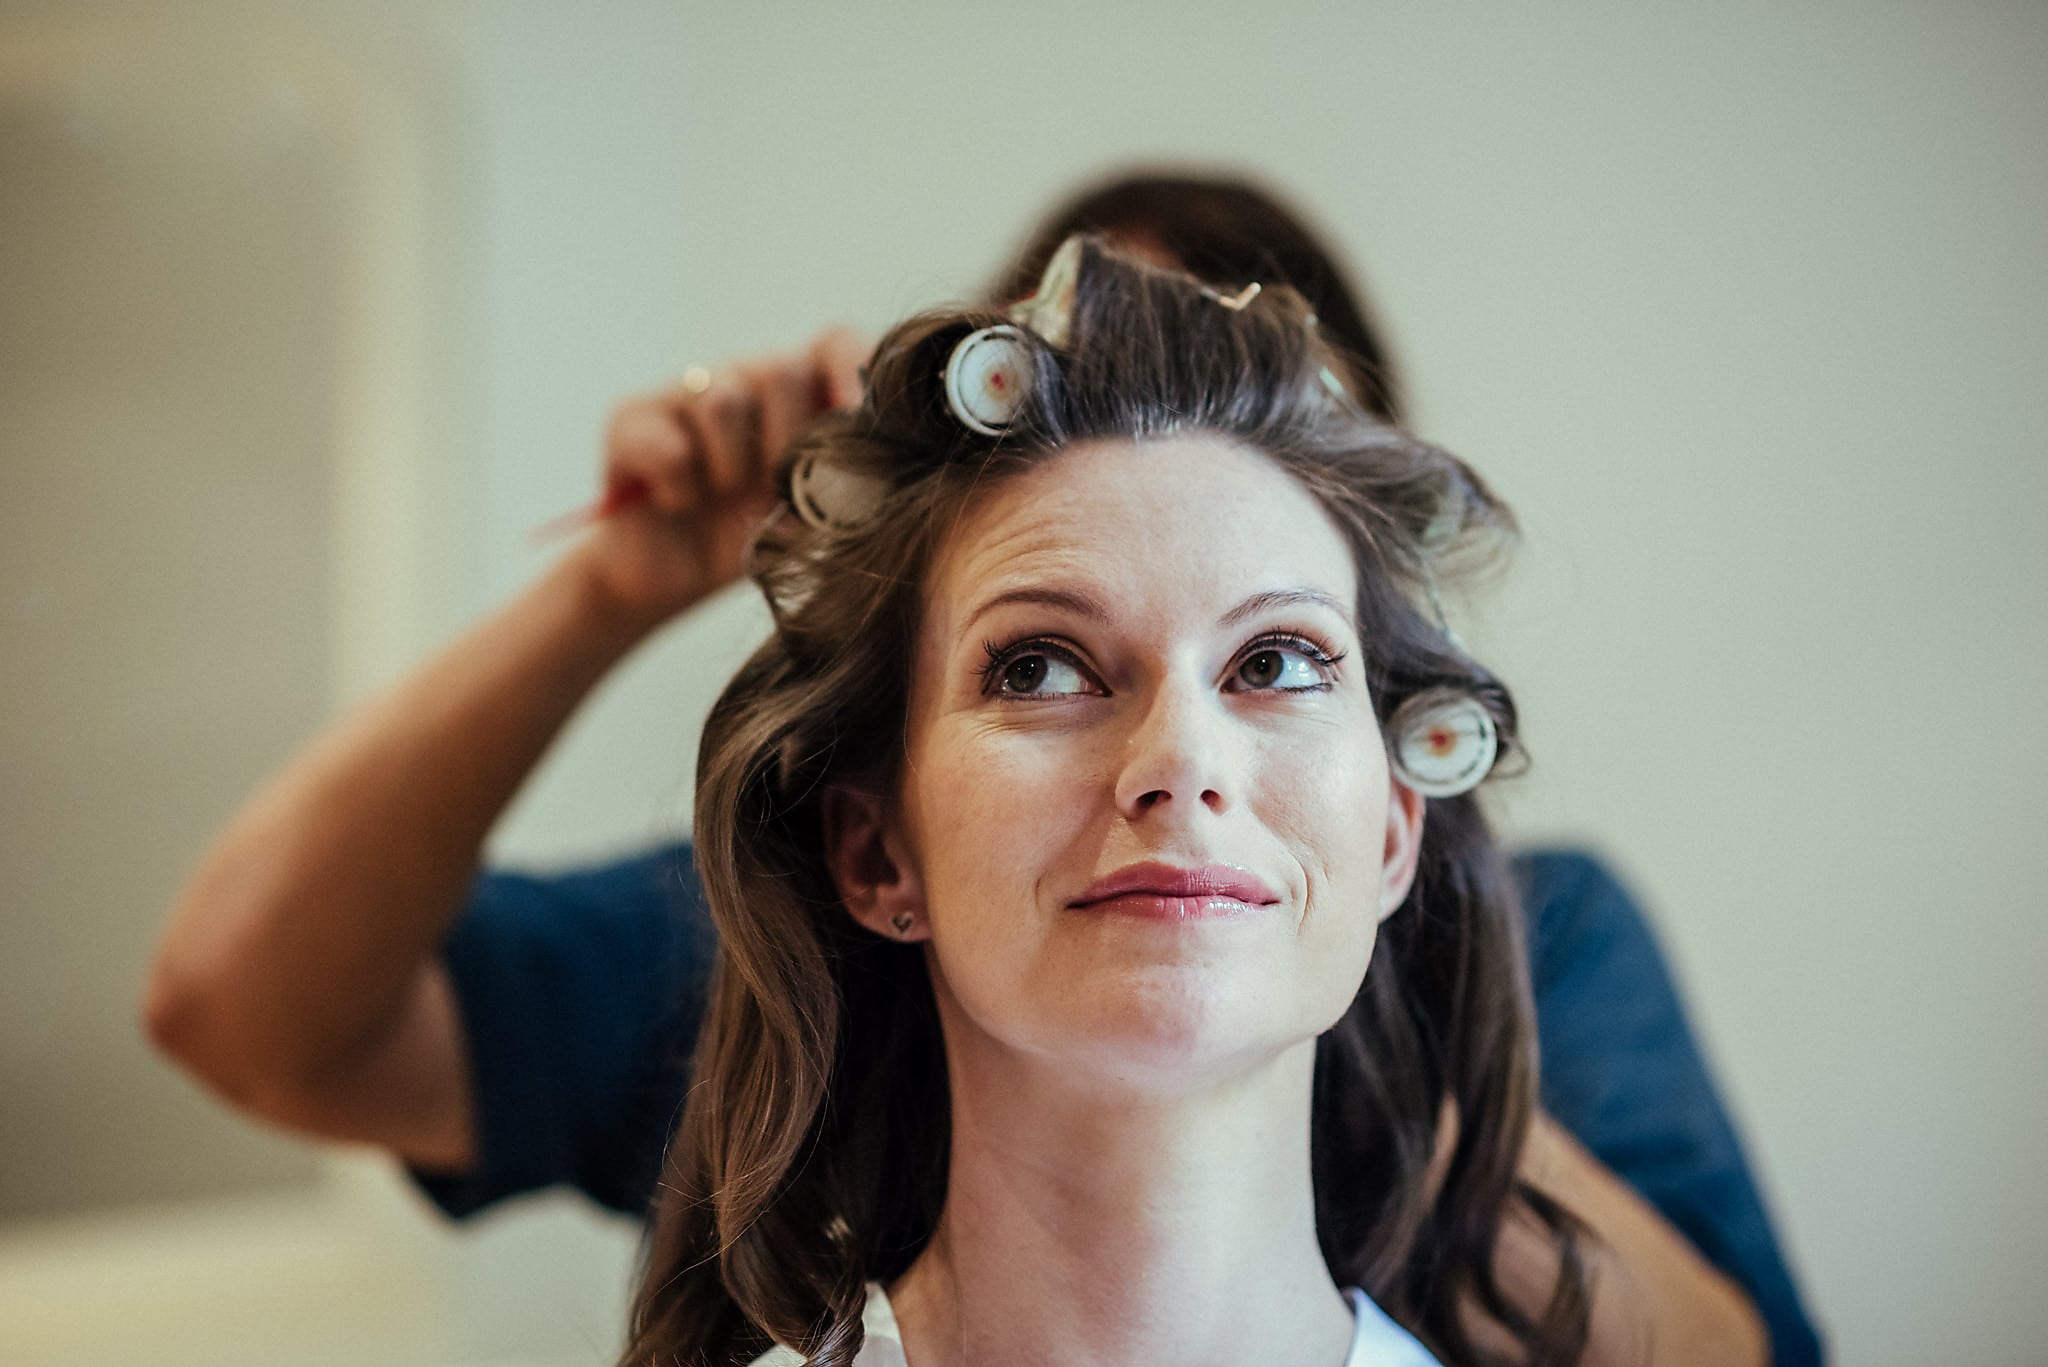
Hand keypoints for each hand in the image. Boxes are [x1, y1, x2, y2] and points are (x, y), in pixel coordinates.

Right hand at [577, 326, 866, 624]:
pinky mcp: (630, 418)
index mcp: (799, 392)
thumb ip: (842, 483)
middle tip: (776, 490)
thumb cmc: (752, 539)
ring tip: (723, 497)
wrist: (673, 578)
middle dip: (787, 442)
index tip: (859, 423)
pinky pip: (668, 447)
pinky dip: (680, 492)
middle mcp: (744, 378)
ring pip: (722, 400)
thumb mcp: (811, 518)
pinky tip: (677, 504)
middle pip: (780, 369)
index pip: (835, 343)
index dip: (854, 370)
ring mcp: (683, 391)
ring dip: (732, 468)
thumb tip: (866, 469)